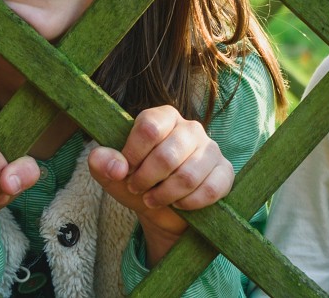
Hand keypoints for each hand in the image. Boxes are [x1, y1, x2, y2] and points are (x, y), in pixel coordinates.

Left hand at [88, 105, 233, 264]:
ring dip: (165, 195)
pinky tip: (179, 203)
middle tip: (137, 189)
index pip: (149, 127)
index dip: (133, 154)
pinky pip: (210, 189)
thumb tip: (113, 164)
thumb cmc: (139, 182)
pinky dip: (189, 203)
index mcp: (164, 118)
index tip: (125, 170)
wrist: (164, 209)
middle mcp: (190, 128)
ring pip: (188, 175)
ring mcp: (211, 149)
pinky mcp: (225, 171)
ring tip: (154, 199)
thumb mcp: (114, 174)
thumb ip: (103, 163)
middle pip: (167, 154)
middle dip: (146, 179)